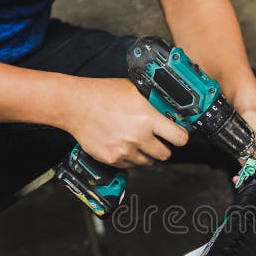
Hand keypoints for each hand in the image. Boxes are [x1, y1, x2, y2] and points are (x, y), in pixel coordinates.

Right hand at [60, 77, 188, 168]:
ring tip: (139, 142)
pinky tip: (125, 145)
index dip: (181, 137)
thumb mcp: (134, 90)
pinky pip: (130, 166)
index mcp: (147, 118)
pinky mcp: (112, 159)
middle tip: (158, 140)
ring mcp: (125, 150)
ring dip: (147, 155)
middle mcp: (138, 137)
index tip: (178, 136)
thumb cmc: (102, 94)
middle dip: (164, 147)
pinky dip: (130, 158)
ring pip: (148, 163)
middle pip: (165, 154)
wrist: (74, 105)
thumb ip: (153, 103)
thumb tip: (169, 110)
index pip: (179, 138)